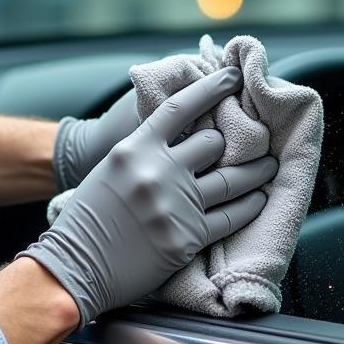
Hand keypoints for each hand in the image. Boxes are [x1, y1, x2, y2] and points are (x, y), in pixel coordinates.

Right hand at [21, 67, 276, 325]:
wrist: (74, 267)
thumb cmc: (89, 219)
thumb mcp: (112, 168)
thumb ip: (146, 149)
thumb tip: (183, 133)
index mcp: (135, 149)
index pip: (181, 107)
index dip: (212, 88)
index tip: (234, 76)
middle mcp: (158, 172)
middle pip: (213, 143)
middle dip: (232, 144)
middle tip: (252, 141)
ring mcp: (175, 205)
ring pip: (231, 178)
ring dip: (256, 171)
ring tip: (270, 165)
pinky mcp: (188, 237)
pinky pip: (231, 216)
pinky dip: (249, 205)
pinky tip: (259, 199)